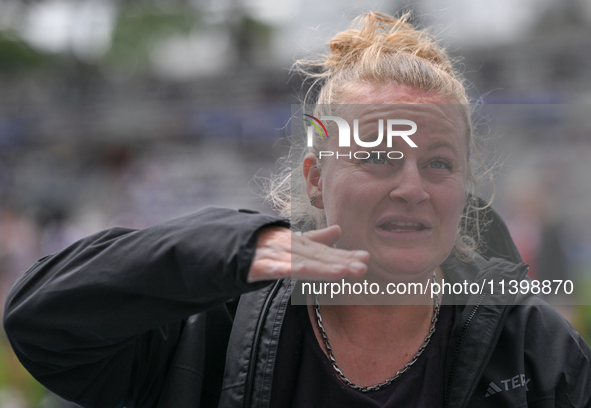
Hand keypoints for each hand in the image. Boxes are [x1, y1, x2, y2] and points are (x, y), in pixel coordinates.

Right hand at [247, 225, 368, 281]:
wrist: (231, 243)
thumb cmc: (265, 244)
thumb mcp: (292, 242)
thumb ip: (316, 239)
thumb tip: (339, 230)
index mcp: (299, 244)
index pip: (325, 252)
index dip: (345, 255)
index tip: (365, 258)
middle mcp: (289, 247)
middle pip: (317, 256)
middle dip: (340, 261)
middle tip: (363, 265)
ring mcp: (274, 255)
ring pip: (300, 263)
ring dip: (322, 267)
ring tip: (343, 271)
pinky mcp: (257, 265)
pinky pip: (273, 268)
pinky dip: (287, 268)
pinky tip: (303, 271)